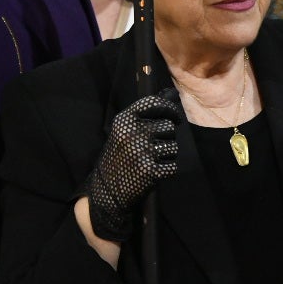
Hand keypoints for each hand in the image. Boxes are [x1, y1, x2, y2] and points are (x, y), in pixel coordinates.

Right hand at [85, 89, 183, 243]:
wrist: (106, 190)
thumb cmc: (118, 155)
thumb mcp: (124, 130)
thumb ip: (146, 113)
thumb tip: (172, 94)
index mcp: (124, 120)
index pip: (153, 103)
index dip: (169, 108)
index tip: (176, 117)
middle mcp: (133, 133)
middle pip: (168, 126)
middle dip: (167, 137)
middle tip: (155, 147)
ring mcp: (142, 152)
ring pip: (173, 146)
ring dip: (168, 154)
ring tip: (153, 159)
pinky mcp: (150, 171)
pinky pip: (173, 165)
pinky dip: (168, 170)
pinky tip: (155, 172)